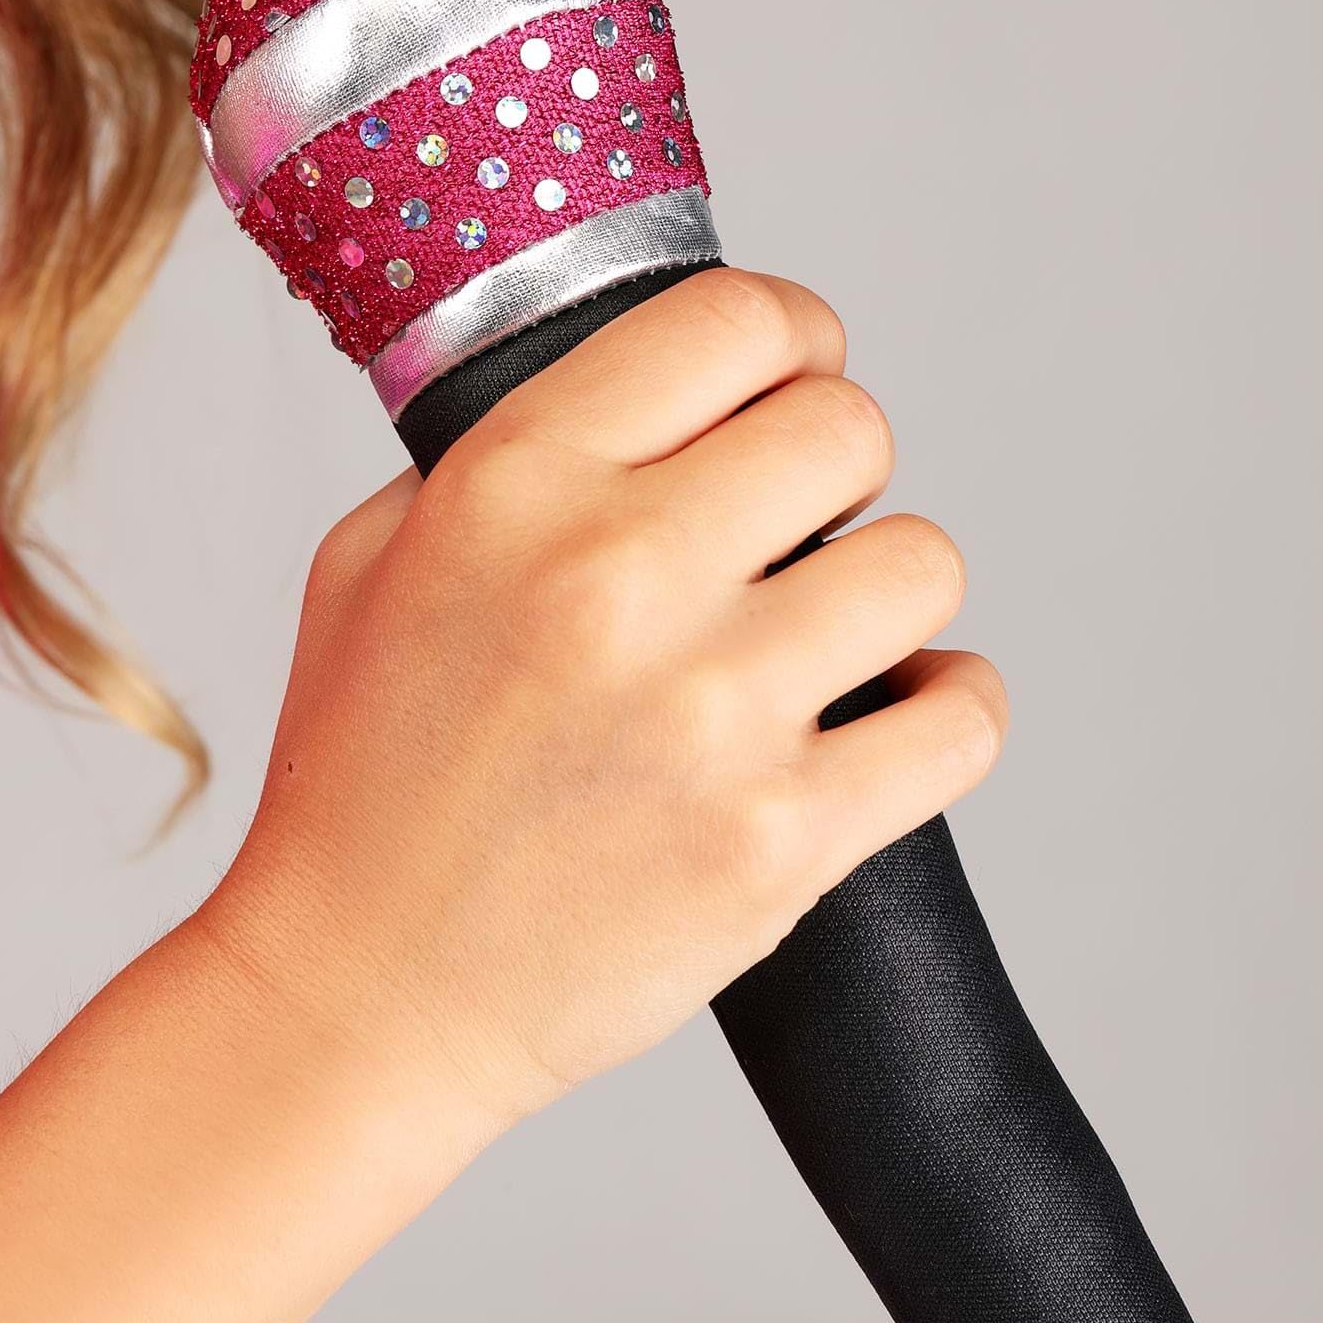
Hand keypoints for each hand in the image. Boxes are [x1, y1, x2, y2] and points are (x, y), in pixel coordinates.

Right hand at [206, 268, 1006, 1128]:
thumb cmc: (361, 783)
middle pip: (849, 428)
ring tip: (833, 639)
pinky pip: (964, 717)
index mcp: (514, 485)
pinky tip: (899, 716)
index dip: (795, 340)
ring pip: (924, 563)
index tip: (794, 383)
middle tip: (799, 529)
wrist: (359, 999)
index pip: (738, 322)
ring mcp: (709, 713)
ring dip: (892, 594)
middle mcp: (615, 576)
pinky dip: (952, 709)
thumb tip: (645, 397)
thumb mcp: (373, 562)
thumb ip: (499, 454)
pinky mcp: (781, 839)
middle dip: (838, 467)